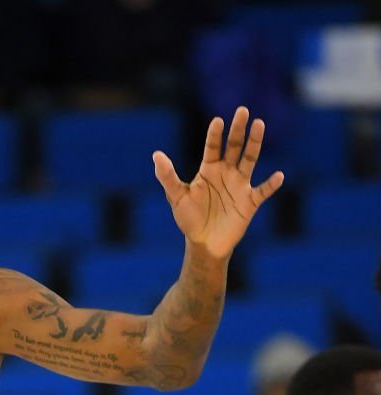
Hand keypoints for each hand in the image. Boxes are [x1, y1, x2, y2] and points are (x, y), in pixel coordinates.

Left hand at [154, 107, 283, 258]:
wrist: (204, 243)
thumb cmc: (189, 219)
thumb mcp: (176, 197)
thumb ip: (167, 176)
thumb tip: (156, 155)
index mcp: (209, 170)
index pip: (213, 147)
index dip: (215, 135)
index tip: (217, 121)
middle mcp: (226, 173)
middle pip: (234, 147)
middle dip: (238, 129)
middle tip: (243, 111)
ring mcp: (240, 186)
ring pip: (250, 159)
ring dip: (255, 143)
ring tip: (259, 124)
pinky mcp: (250, 202)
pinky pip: (263, 191)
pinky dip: (271, 184)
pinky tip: (278, 175)